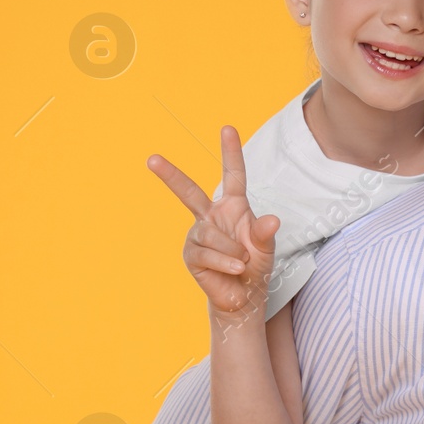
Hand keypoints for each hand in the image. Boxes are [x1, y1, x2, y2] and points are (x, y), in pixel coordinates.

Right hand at [147, 125, 280, 322]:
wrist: (243, 296)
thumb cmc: (256, 266)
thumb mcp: (267, 248)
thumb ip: (267, 234)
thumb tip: (272, 220)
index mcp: (234, 207)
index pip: (233, 175)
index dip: (230, 152)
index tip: (227, 128)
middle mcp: (212, 216)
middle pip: (189, 192)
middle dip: (170, 175)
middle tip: (152, 158)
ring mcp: (198, 234)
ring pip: (209, 234)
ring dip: (232, 250)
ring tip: (243, 262)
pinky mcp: (191, 255)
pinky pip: (205, 253)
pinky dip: (224, 262)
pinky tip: (235, 268)